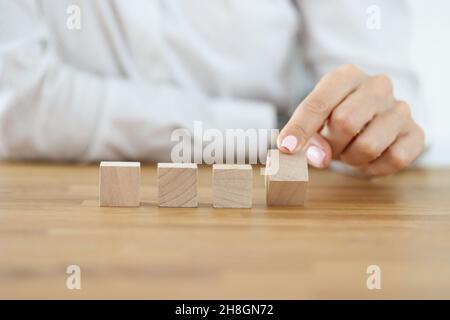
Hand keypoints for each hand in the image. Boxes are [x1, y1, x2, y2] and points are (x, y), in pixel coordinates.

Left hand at [277, 64, 424, 175]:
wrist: (370, 123)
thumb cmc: (335, 120)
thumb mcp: (315, 122)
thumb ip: (308, 135)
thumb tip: (317, 156)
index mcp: (346, 76)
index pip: (319, 102)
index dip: (300, 127)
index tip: (287, 148)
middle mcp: (377, 86)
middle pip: (345, 122)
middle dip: (330, 145)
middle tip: (328, 149)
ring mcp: (400, 108)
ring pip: (368, 145)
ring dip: (350, 159)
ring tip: (348, 152)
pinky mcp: (415, 133)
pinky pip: (393, 159)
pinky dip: (373, 168)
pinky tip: (367, 161)